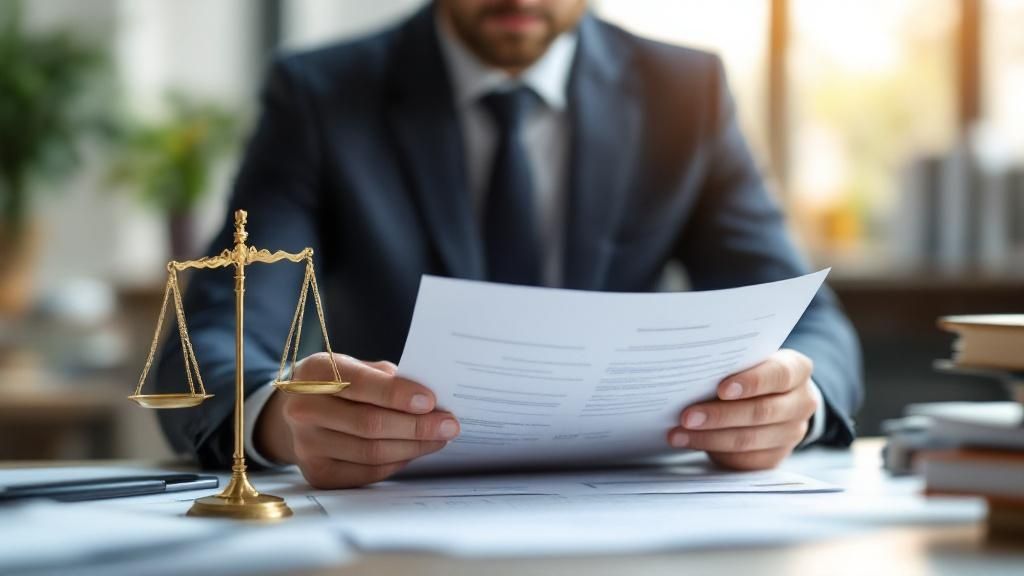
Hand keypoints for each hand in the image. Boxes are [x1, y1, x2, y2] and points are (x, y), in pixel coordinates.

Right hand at [255, 352, 459, 488]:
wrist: (297, 413)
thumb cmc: (337, 385)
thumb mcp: (355, 367)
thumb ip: (386, 378)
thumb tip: (430, 399)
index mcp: (314, 373)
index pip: (359, 385)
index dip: (397, 394)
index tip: (431, 401)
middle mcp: (304, 410)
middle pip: (369, 424)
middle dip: (416, 426)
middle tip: (449, 425)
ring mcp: (308, 446)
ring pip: (372, 452)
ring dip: (413, 447)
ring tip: (439, 438)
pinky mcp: (318, 474)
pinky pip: (368, 472)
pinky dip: (397, 462)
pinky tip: (414, 451)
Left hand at [668, 349, 817, 469]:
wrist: (771, 396)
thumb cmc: (750, 370)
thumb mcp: (748, 359)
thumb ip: (731, 363)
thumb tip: (689, 374)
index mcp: (797, 370)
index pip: (779, 375)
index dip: (751, 382)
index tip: (721, 389)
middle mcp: (801, 402)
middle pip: (761, 412)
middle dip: (720, 416)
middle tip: (686, 416)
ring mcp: (791, 433)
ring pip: (749, 440)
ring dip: (709, 438)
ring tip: (677, 434)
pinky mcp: (775, 457)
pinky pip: (744, 459)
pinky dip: (712, 451)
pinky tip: (688, 443)